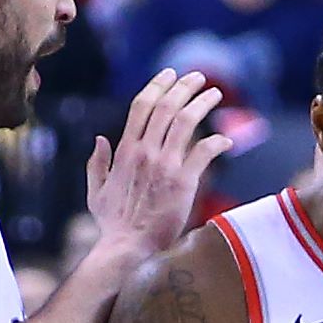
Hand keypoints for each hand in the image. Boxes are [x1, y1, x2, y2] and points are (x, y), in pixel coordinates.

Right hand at [84, 70, 232, 263]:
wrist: (127, 247)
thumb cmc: (112, 224)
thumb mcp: (96, 190)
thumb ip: (97, 162)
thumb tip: (100, 139)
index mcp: (124, 150)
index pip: (142, 106)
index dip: (158, 86)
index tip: (170, 75)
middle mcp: (145, 151)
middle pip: (166, 106)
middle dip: (184, 87)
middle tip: (199, 78)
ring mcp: (164, 165)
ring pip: (185, 121)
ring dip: (202, 103)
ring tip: (215, 94)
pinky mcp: (183, 182)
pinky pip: (204, 152)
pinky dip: (217, 142)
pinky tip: (227, 139)